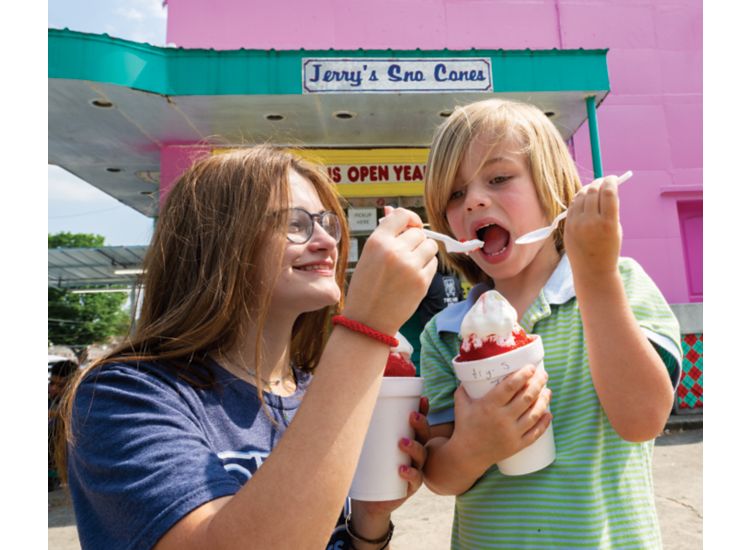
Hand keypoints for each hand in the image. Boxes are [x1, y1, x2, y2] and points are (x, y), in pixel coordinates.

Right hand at [344, 207, 437, 334]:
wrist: (368, 321)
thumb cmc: (366, 287)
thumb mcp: (367, 256)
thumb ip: (383, 233)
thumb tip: (392, 210)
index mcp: (377, 241)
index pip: (402, 214)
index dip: (410, 218)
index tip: (411, 226)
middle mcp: (395, 251)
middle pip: (419, 232)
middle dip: (415, 240)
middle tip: (405, 253)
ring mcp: (410, 267)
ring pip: (431, 245)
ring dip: (424, 251)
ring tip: (411, 263)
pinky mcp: (422, 282)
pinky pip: (434, 263)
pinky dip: (427, 266)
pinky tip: (414, 275)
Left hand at [350, 397, 430, 524]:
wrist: (368, 500)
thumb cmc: (366, 466)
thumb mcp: (363, 445)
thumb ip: (355, 428)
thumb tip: (338, 405)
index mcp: (408, 439)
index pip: (419, 423)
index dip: (423, 410)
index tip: (421, 398)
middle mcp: (414, 453)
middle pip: (424, 436)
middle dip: (421, 424)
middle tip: (412, 415)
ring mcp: (414, 470)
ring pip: (421, 456)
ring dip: (414, 447)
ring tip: (401, 442)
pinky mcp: (409, 487)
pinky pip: (415, 480)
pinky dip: (410, 474)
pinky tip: (402, 470)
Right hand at [452, 365, 551, 468]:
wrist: (467, 454)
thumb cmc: (465, 426)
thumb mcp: (461, 404)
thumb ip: (465, 388)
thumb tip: (470, 372)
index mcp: (488, 406)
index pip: (510, 386)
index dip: (523, 375)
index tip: (531, 367)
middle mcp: (502, 419)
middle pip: (526, 397)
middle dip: (537, 383)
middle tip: (543, 375)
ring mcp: (512, 433)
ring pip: (534, 414)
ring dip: (544, 400)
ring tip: (547, 391)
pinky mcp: (517, 445)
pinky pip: (535, 433)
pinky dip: (544, 423)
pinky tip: (549, 413)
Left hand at [563, 175, 621, 281]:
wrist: (592, 270)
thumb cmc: (609, 248)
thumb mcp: (616, 228)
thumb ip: (611, 209)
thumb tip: (607, 187)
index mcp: (608, 223)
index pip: (608, 192)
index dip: (611, 181)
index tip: (613, 178)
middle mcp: (591, 222)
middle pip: (593, 191)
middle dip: (599, 182)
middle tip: (604, 181)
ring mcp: (577, 224)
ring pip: (581, 196)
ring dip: (589, 188)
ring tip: (595, 189)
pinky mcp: (567, 226)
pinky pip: (572, 205)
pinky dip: (579, 198)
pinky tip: (585, 199)